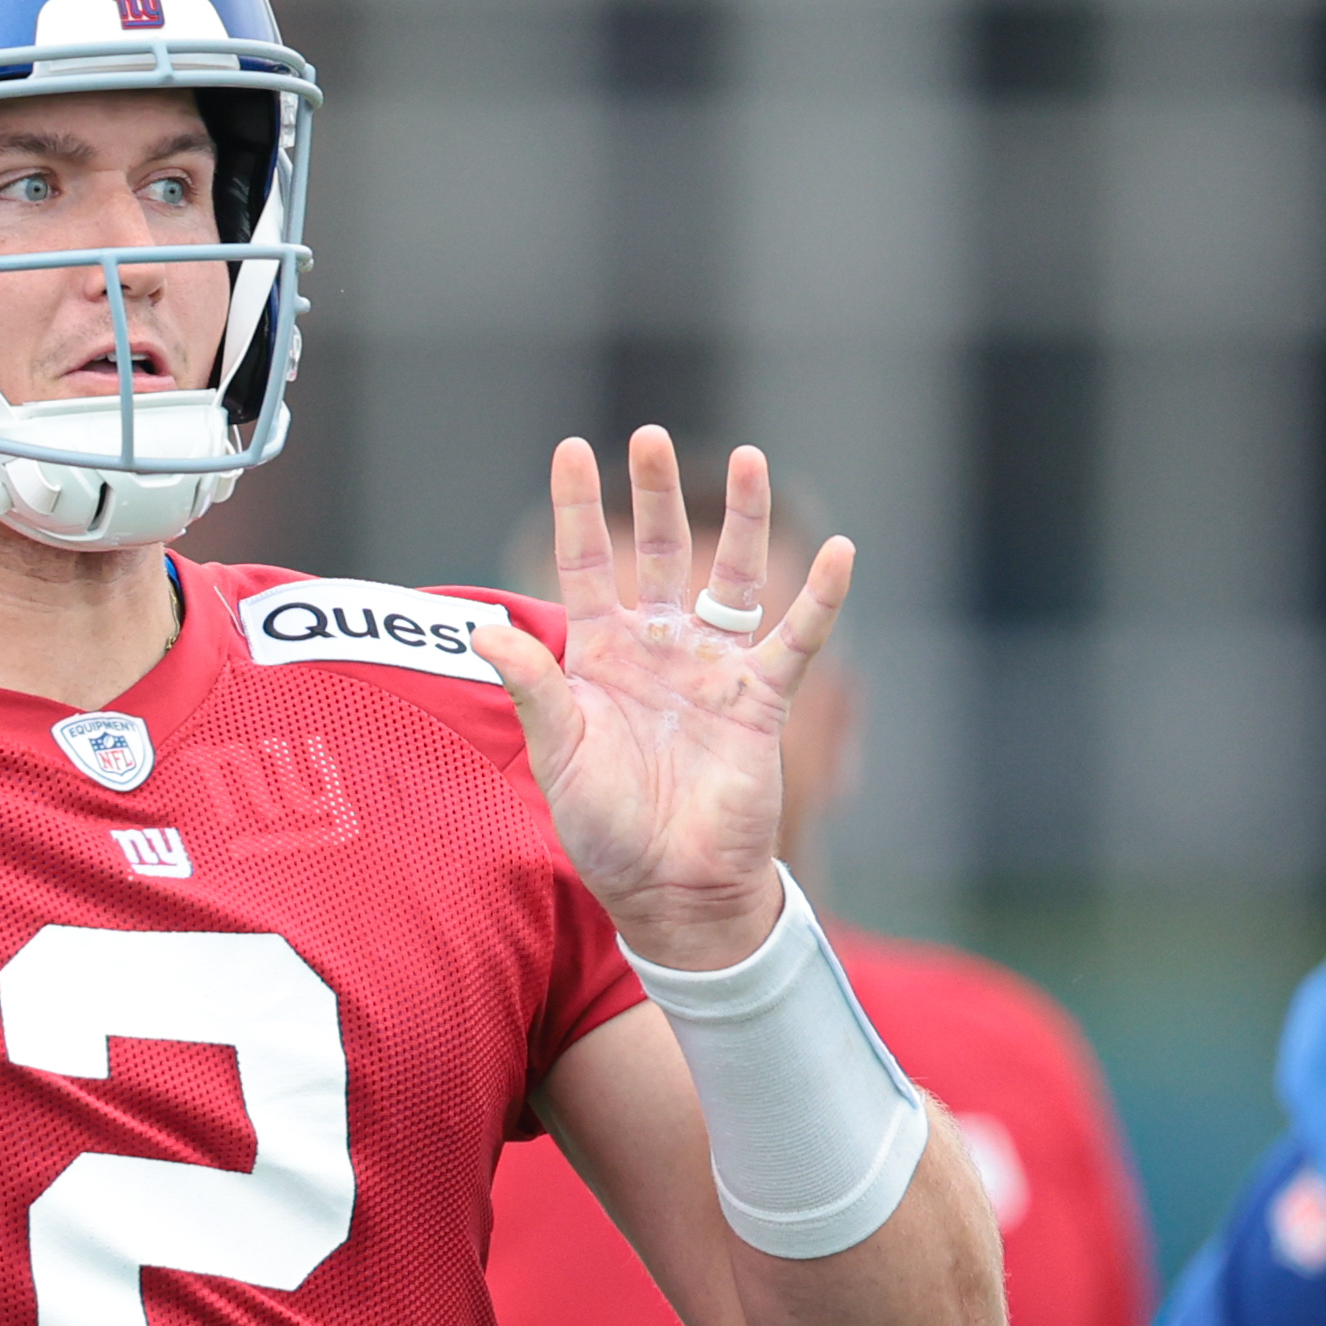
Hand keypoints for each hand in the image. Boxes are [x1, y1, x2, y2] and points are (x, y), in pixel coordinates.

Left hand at [473, 429, 853, 969]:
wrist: (669, 889)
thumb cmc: (604, 829)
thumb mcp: (556, 756)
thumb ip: (533, 689)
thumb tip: (484, 631)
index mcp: (600, 655)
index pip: (586, 563)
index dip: (579, 508)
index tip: (571, 449)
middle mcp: (657, 649)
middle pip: (657, 552)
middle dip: (654, 495)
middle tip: (650, 436)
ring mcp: (712, 670)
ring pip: (730, 579)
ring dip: (743, 522)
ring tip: (751, 459)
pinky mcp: (761, 701)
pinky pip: (796, 639)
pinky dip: (819, 599)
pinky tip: (841, 553)